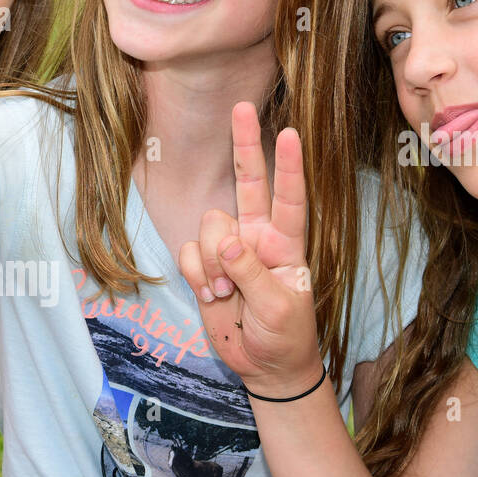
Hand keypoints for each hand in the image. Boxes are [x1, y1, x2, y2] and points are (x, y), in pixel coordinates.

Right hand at [178, 101, 323, 396]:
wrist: (265, 368)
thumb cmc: (285, 336)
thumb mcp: (278, 308)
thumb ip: (253, 272)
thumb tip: (227, 242)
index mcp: (286, 244)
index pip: (290, 198)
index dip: (289, 167)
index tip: (290, 133)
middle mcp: (257, 237)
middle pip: (249, 183)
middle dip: (244, 146)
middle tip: (242, 108)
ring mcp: (229, 251)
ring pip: (209, 226)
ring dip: (211, 260)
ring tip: (226, 292)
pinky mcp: (204, 268)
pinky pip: (188, 252)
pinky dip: (195, 273)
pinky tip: (211, 294)